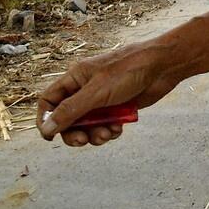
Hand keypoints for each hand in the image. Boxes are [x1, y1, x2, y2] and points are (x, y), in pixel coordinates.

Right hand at [36, 39, 180, 146]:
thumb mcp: (96, 92)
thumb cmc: (129, 71)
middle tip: (83, 141)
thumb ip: (71, 111)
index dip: (45, 119)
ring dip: (94, 134)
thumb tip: (46, 129)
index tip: (49, 137)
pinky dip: (109, 131)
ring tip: (108, 133)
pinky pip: (104, 126)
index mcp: (75, 78)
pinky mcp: (117, 108)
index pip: (49, 101)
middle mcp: (85, 89)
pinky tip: (118, 129)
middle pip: (67, 119)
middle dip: (74, 133)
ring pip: (87, 126)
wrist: (163, 67)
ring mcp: (102, 99)